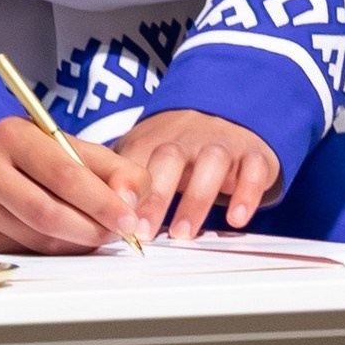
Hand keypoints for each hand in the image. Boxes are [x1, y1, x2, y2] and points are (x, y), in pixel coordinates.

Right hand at [0, 118, 144, 254]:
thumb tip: (134, 199)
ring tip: (99, 234)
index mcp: (13, 134)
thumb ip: (107, 166)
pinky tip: (69, 240)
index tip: (130, 219)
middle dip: (93, 227)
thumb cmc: (23, 155)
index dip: (103, 201)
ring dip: (78, 242)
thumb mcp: (63, 145)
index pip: (65, 173)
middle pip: (50, 211)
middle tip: (121, 234)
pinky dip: (56, 250)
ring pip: (40, 237)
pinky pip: (26, 251)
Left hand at [114, 109, 281, 240]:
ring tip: (183, 233)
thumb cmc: (178, 146)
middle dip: (156, 196)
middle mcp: (188, 138)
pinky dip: (246, 194)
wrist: (229, 111)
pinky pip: (253, 170)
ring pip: (212, 162)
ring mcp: (222, 144)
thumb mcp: (146, 153)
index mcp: (155, 138)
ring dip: (196, 198)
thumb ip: (121, 178)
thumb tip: (91, 209)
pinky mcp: (253, 155)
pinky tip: (235, 219)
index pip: (136, 160)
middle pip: (170, 158)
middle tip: (143, 232)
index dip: (124, 188)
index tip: (114, 215)